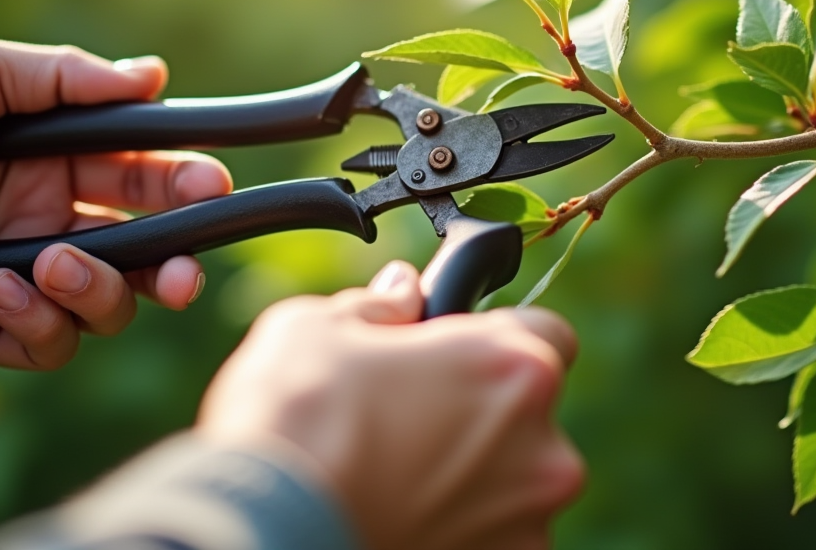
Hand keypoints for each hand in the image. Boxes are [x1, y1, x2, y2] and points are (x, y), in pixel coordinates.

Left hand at [0, 31, 232, 368]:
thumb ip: (63, 75)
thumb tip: (152, 76)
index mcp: (41, 154)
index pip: (136, 167)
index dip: (181, 177)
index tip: (211, 186)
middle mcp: (39, 215)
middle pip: (142, 240)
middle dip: (174, 252)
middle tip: (183, 268)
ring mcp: (17, 275)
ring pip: (109, 298)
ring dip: (99, 287)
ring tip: (51, 262)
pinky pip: (51, 341)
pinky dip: (40, 321)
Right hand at [197, 262, 585, 549]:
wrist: (266, 527)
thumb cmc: (295, 418)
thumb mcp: (322, 326)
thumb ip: (381, 305)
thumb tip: (403, 291)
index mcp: (515, 367)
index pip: (549, 334)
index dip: (503, 336)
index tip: (462, 349)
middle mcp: (544, 447)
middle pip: (530, 413)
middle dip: (483, 410)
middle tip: (412, 413)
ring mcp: (528, 520)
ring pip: (515, 481)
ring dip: (474, 473)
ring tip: (396, 473)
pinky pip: (494, 534)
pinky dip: (461, 525)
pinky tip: (400, 513)